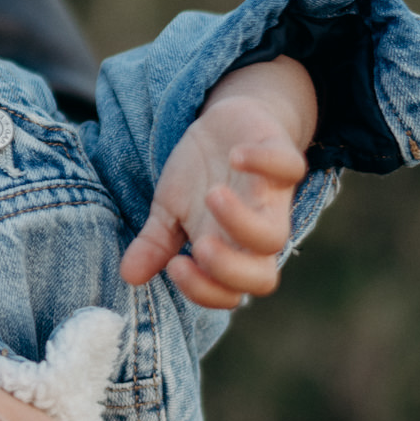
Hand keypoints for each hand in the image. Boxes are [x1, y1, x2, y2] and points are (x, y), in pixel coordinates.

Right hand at [118, 56, 315, 309]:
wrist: (232, 127)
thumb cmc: (201, 176)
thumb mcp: (170, 209)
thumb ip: (154, 243)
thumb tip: (128, 276)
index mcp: (226, 247)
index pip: (231, 292)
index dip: (206, 290)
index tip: (175, 265)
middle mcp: (252, 231)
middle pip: (263, 279)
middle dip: (228, 270)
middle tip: (198, 245)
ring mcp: (270, 197)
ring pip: (275, 235)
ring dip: (240, 222)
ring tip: (211, 195)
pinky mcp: (281, 157)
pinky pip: (290, 168)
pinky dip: (263, 163)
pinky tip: (236, 156)